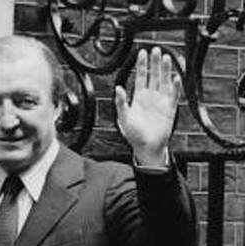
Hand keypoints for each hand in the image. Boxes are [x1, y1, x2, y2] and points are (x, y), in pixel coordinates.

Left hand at [114, 47, 181, 166]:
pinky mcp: (170, 108)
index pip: (141, 76)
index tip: (142, 53)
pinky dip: (176, 86)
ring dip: (165, 70)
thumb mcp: (123, 118)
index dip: (142, 65)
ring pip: (164, 81)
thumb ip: (121, 103)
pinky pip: (174, 94)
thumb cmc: (133, 134)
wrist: (146, 146)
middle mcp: (150, 97)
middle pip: (154, 75)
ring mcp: (161, 101)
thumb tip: (118, 88)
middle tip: (156, 49)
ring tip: (167, 57)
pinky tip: (176, 77)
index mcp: (138, 97)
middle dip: (155, 62)